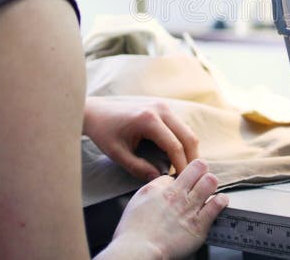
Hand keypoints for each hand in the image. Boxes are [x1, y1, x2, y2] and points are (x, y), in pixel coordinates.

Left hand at [84, 96, 198, 180]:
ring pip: (188, 131)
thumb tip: (159, 180)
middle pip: (188, 137)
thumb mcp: (117, 154)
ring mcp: (163, 107)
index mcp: (149, 120)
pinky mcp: (163, 109)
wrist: (96, 112)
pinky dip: (184, 142)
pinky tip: (179, 157)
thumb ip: (138, 168)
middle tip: (191, 178)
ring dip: (190, 150)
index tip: (183, 182)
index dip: (181, 165)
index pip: (175, 146)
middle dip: (192, 159)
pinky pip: (181, 127)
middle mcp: (161, 110)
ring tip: (186, 169)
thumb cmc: (104, 133)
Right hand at [98, 160, 228, 259]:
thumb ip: (155, 187)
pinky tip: (219, 202)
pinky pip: (217, 205)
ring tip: (210, 190)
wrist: (138, 251)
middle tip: (201, 180)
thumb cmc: (134, 230)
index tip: (188, 179)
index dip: (186, 174)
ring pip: (210, 182)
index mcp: (164, 189)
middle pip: (200, 168)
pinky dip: (221, 201)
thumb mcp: (139, 199)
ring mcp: (190, 209)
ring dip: (211, 184)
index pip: (181, 170)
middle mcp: (179, 196)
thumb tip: (167, 181)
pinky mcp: (199, 225)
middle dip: (202, 172)